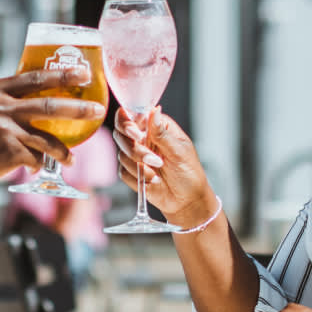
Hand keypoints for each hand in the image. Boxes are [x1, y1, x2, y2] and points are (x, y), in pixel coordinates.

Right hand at [0, 68, 105, 190]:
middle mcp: (0, 107)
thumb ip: (6, 99)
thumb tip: (39, 95)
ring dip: (64, 151)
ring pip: (47, 139)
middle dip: (78, 108)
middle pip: (49, 105)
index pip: (35, 77)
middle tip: (97, 110)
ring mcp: (5, 130)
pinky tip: (40, 169)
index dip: (62, 74)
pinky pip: (36, 158)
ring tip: (72, 158)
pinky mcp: (8, 153)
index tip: (84, 73)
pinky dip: (40, 164)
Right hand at [112, 108, 214, 227]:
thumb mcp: (179, 151)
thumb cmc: (189, 173)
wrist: (187, 201)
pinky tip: (152, 180)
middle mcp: (144, 138)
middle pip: (121, 133)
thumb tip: (154, 110)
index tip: (136, 134)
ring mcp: (136, 154)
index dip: (128, 123)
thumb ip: (162, 133)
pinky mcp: (131, 171)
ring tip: (158, 172)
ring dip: (140, 166)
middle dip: (135, 149)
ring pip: (122, 154)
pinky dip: (137, 178)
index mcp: (156, 126)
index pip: (132, 114)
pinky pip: (123, 171)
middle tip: (153, 160)